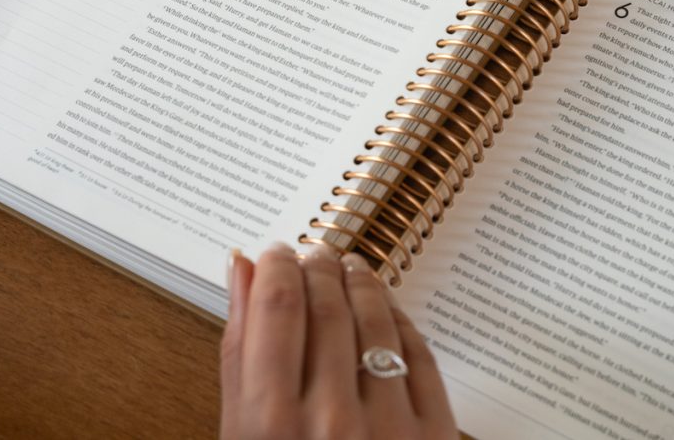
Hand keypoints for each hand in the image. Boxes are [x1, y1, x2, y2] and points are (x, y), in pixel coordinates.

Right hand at [221, 244, 457, 439]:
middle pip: (327, 306)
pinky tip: (386, 310)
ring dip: (361, 283)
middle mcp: (329, 422)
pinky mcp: (434, 437)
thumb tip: (241, 271)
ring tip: (349, 270)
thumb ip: (240, 354)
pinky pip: (419, 355)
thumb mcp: (240, 438)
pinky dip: (399, 321)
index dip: (277, 265)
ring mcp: (388, 429)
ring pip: (376, 321)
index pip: (277, 308)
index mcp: (269, 425)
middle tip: (313, 253)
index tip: (276, 252)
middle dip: (318, 267)